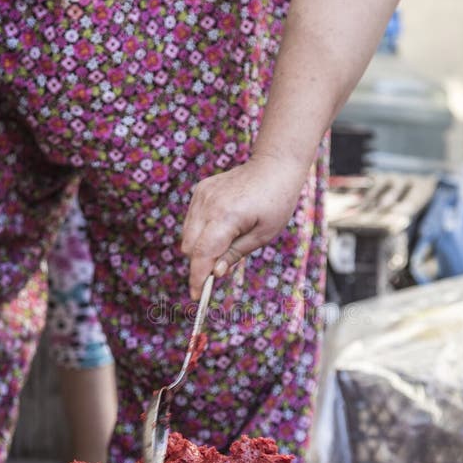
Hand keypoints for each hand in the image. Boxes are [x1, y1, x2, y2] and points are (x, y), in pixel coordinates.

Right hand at [181, 155, 308, 298]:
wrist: (274, 166)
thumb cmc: (275, 201)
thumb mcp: (262, 235)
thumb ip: (235, 254)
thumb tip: (215, 273)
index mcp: (226, 217)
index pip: (202, 254)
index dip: (197, 278)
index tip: (196, 296)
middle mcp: (208, 204)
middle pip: (189, 247)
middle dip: (200, 263)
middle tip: (218, 270)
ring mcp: (202, 195)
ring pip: (187, 235)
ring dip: (200, 248)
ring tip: (226, 243)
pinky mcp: (200, 191)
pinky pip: (191, 221)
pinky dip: (200, 232)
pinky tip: (222, 228)